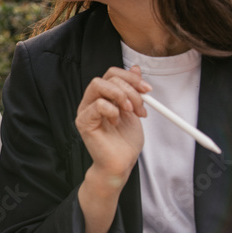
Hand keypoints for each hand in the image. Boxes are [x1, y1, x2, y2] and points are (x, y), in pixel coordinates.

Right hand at [76, 65, 149, 192]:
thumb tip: (136, 68)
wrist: (121, 164)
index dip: (131, 78)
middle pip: (107, 77)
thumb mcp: (135, 111)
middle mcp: (91, 100)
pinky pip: (98, 105)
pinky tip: (116, 123)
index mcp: (103, 96)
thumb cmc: (125, 142)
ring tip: (129, 112)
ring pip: (98, 85)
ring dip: (121, 96)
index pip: (112, 74)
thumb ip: (133, 90)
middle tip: (140, 105)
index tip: (147, 89)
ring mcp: (85, 110)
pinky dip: (112, 111)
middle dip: (129, 89)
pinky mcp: (83, 122)